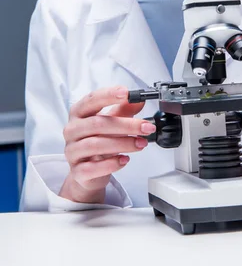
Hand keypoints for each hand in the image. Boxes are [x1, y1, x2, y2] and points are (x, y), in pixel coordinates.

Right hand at [60, 86, 154, 203]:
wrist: (88, 171)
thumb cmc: (99, 140)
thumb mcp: (111, 121)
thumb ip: (124, 110)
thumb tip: (139, 100)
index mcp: (79, 113)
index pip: (92, 99)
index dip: (109, 95)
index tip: (127, 93)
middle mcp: (72, 130)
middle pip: (97, 124)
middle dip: (126, 125)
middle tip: (146, 127)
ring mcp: (72, 151)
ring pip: (95, 145)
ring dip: (123, 144)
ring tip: (141, 144)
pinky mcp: (77, 171)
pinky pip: (92, 168)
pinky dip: (111, 164)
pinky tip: (124, 160)